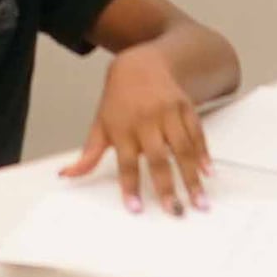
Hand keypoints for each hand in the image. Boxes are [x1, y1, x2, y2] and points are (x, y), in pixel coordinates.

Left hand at [63, 43, 210, 211]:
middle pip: (158, 158)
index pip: (126, 163)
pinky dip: (204, 154)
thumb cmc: (118, 101)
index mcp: (122, 128)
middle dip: (168, 187)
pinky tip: (208, 172)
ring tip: (200, 202)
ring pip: (183, 149)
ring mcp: (168, 113)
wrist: (140, 65)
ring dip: (193, 177)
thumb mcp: (100, 125)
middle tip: (176, 211)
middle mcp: (146, 120)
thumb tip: (68, 174)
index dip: (130, 186)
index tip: (136, 208)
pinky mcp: (185, 107)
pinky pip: (197, 134)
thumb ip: (88, 154)